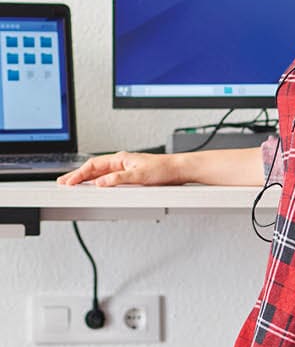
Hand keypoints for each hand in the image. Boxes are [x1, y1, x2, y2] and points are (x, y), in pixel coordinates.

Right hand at [57, 151, 183, 186]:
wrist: (179, 170)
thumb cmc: (164, 169)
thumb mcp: (139, 176)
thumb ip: (118, 179)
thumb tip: (101, 183)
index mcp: (121, 159)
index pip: (93, 165)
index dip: (79, 174)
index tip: (68, 182)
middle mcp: (122, 162)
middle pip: (94, 169)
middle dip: (78, 176)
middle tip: (63, 182)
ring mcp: (126, 169)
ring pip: (101, 174)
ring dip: (87, 179)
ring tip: (75, 185)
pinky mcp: (132, 176)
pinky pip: (109, 179)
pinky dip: (99, 183)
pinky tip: (96, 188)